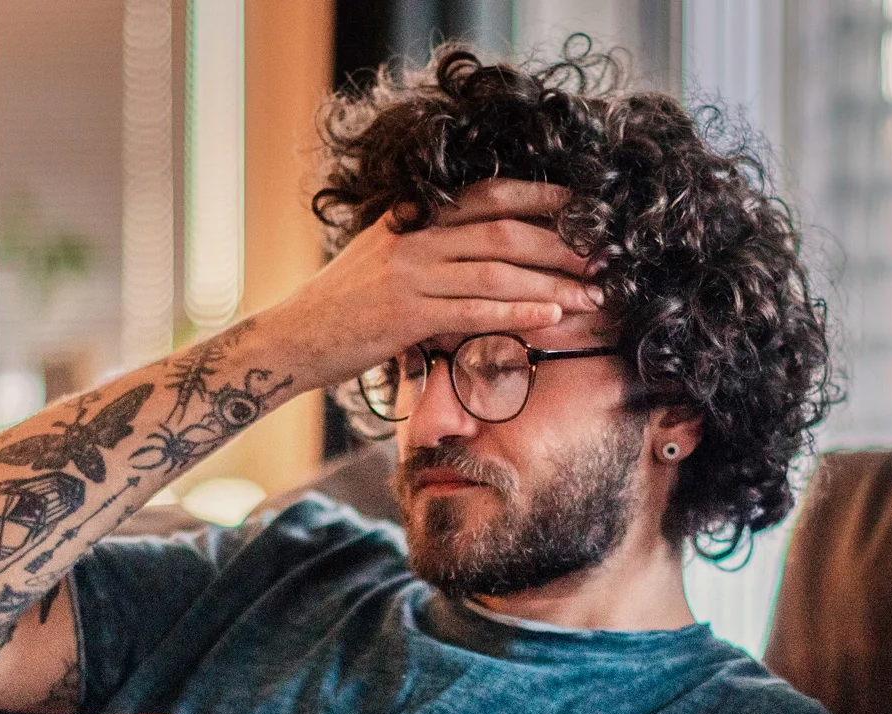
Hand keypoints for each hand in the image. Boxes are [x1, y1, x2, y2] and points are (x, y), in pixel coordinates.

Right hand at [265, 178, 603, 389]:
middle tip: (602, 258)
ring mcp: (408, 275)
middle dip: (559, 245)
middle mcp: (413, 238)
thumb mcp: (380, 261)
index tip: (580, 206)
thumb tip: (478, 257)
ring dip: (550, 284)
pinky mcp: (403, 317)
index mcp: (411, 218)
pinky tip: (550, 318)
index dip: (538, 197)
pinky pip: (473, 313)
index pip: (485, 195)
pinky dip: (517, 314)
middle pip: (502, 232)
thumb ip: (426, 250)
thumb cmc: (340, 309)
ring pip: (495, 273)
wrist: (289, 340)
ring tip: (590, 296)